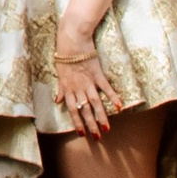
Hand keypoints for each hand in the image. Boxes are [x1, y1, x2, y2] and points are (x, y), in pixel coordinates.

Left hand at [55, 16, 116, 138]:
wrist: (72, 40)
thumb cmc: (64, 56)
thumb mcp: (59, 74)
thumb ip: (61, 89)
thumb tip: (57, 101)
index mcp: (68, 88)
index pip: (72, 110)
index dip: (77, 122)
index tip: (82, 133)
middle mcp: (78, 88)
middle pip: (84, 110)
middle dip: (90, 124)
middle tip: (97, 137)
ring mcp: (88, 82)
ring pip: (95, 103)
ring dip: (101, 116)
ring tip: (107, 129)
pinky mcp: (97, 74)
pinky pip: (106, 88)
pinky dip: (113, 97)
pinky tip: (119, 106)